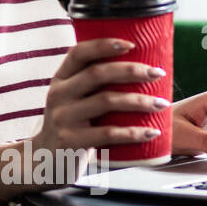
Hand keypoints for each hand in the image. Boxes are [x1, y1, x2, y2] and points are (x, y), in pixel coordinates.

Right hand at [26, 37, 171, 188]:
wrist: (46, 161)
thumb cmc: (71, 126)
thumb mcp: (71, 100)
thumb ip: (93, 86)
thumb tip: (141, 70)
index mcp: (60, 79)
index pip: (79, 53)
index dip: (104, 45)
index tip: (132, 44)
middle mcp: (59, 95)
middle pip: (97, 74)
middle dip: (131, 70)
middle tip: (157, 73)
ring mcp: (63, 118)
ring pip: (106, 101)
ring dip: (139, 100)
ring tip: (161, 103)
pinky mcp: (71, 141)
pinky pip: (108, 133)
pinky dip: (133, 132)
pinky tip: (151, 131)